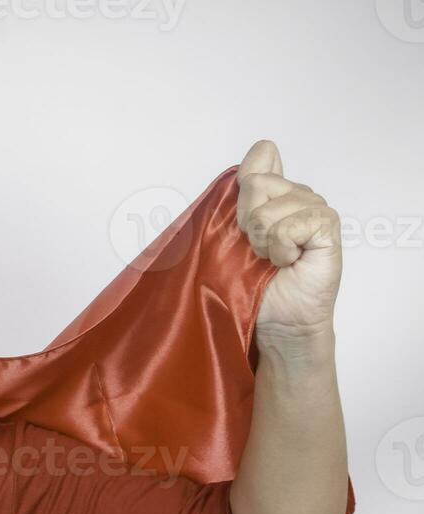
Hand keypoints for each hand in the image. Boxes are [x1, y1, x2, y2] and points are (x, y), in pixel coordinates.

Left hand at [238, 139, 341, 338]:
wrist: (277, 319)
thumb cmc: (253, 283)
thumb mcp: (231, 234)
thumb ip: (241, 192)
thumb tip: (265, 148)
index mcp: (275, 193)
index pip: (259, 160)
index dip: (241, 194)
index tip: (243, 226)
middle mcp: (298, 196)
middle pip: (254, 184)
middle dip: (246, 224)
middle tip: (258, 250)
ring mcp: (315, 209)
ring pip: (267, 209)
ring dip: (262, 242)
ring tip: (273, 260)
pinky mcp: (327, 226)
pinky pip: (287, 227)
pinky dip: (280, 250)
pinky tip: (290, 262)